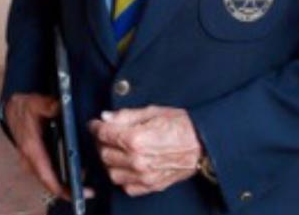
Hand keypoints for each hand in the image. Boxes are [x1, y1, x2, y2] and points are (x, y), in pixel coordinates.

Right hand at [5, 93, 94, 201]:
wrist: (11, 109)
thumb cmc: (24, 108)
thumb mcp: (35, 103)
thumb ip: (47, 105)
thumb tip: (59, 106)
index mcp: (31, 148)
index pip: (45, 174)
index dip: (60, 187)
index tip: (75, 193)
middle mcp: (30, 159)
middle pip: (49, 181)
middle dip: (67, 189)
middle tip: (89, 191)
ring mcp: (32, 161)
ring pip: (49, 178)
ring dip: (65, 184)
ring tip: (85, 185)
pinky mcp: (35, 159)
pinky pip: (48, 172)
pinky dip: (61, 177)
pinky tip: (75, 175)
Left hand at [88, 105, 202, 196]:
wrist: (203, 144)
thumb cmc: (182, 125)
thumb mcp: (153, 112)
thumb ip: (126, 115)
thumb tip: (106, 117)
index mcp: (136, 139)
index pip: (104, 133)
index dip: (96, 126)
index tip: (95, 123)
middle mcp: (137, 160)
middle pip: (104, 153)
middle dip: (101, 142)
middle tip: (106, 133)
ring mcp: (143, 176)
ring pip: (111, 172)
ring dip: (109, 160)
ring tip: (116, 148)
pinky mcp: (149, 186)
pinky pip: (125, 185)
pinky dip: (122, 175)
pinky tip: (127, 164)